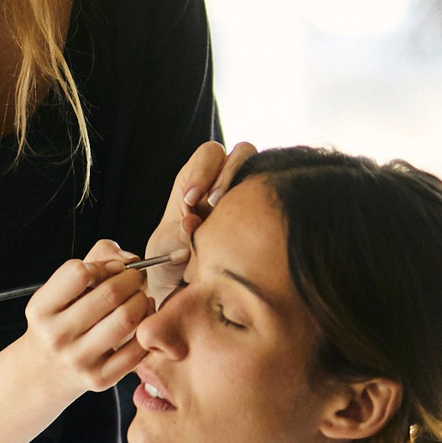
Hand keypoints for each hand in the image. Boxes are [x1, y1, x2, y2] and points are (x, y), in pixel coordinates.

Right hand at [22, 238, 152, 394]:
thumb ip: (95, 260)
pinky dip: (146, 328)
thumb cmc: (57, 324)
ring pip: (126, 318)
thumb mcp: (59, 291)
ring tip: (139, 298)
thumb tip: (129, 259)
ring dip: (142, 300)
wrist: (42, 373)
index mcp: (41, 309)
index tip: (111, 269)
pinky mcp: (99, 379)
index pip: (78, 272)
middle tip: (135, 279)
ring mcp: (78, 360)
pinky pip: (137, 348)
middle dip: (131, 279)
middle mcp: (56, 336)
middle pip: (109, 293)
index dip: (102, 265)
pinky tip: (143, 319)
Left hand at [137, 141, 257, 297]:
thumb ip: (178, 235)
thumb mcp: (167, 248)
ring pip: (262, 171)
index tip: (191, 200)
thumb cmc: (171, 260)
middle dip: (227, 174)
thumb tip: (191, 224)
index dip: (202, 170)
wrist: (188, 289)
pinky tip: (248, 231)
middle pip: (242, 153)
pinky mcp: (264, 215)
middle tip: (213, 204)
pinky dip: (264, 208)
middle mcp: (226, 181)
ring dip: (248, 187)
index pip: (209, 154)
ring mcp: (248, 196)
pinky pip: (274, 200)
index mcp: (197, 178)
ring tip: (230, 216)